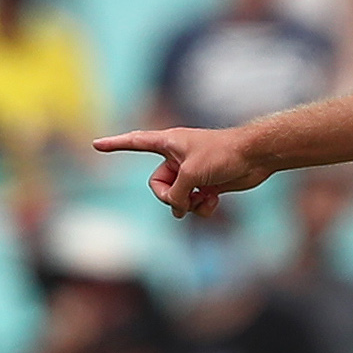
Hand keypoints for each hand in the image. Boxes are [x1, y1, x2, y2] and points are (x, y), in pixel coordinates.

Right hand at [93, 125, 267, 218]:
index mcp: (168, 143)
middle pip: (157, 185)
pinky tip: (214, 200)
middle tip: (184, 199)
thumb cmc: (223, 155)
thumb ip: (177, 192)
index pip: (135, 142)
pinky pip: (193, 203)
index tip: (96, 145)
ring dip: (188, 204)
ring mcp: (190, 172)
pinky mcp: (205, 185)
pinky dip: (201, 206)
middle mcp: (176, 157)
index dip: (115, 145)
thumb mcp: (192, 174)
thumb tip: (176, 209)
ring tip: (203, 199)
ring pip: (176, 198)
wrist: (256, 156)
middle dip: (169, 197)